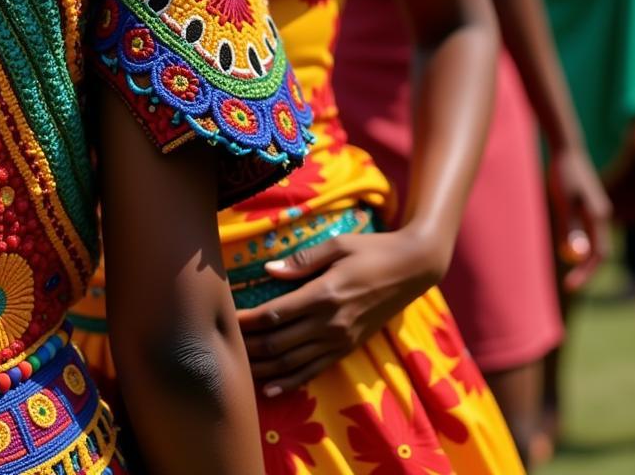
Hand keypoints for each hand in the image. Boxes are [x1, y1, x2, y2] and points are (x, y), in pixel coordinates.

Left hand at [236, 228, 446, 396]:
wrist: (412, 269)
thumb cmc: (372, 250)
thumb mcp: (338, 244)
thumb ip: (302, 260)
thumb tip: (268, 270)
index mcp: (324, 294)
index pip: (275, 314)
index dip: (247, 321)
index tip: (225, 319)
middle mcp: (330, 323)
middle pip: (279, 343)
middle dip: (248, 347)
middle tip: (223, 346)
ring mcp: (340, 340)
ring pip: (292, 363)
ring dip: (263, 368)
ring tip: (239, 369)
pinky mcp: (348, 348)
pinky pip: (314, 371)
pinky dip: (291, 383)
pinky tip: (271, 390)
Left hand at [547, 145, 610, 292]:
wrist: (566, 150)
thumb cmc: (564, 174)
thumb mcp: (564, 201)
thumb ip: (570, 226)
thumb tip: (575, 254)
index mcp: (599, 217)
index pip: (599, 255)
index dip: (586, 272)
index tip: (571, 286)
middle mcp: (601, 217)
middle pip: (596, 252)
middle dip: (583, 270)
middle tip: (568, 285)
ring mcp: (594, 213)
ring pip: (587, 244)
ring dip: (575, 255)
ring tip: (562, 250)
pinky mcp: (586, 209)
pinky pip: (580, 233)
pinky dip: (571, 240)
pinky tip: (562, 236)